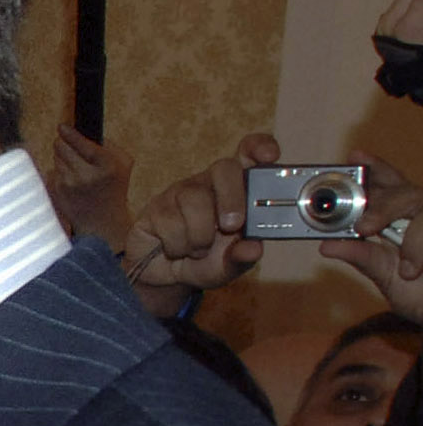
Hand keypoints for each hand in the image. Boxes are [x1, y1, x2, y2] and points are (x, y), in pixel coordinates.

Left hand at [48, 124, 135, 245]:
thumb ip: (109, 146)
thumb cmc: (114, 187)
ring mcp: (69, 185)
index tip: (61, 126)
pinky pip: (53, 171)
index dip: (70, 134)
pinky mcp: (57, 192)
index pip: (83, 145)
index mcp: (106, 166)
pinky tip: (72, 180)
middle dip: (63, 143)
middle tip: (67, 143)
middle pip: (63, 148)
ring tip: (77, 168)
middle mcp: (86, 176)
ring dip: (63, 158)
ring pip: (56, 158)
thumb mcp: (123, 164)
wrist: (102, 221)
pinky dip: (60, 171)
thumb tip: (83, 133)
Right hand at [119, 130, 273, 315]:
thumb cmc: (207, 262)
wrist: (167, 278)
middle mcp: (210, 184)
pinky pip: (168, 220)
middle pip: (224, 168)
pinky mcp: (155, 207)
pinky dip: (178, 244)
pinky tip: (178, 249)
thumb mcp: (230, 265)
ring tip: (199, 251)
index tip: (269, 156)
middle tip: (231, 226)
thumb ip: (243, 256)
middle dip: (231, 198)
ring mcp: (181, 192)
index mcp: (238, 190)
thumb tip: (254, 249)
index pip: (249, 154)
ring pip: (194, 199)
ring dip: (200, 235)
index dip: (260, 147)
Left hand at [317, 155, 422, 312]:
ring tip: (404, 265)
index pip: (389, 185)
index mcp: (403, 219)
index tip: (355, 156)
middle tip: (365, 227)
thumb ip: (362, 257)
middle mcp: (421, 215)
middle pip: (405, 192)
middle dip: (385, 206)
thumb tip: (326, 245)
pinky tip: (415, 269)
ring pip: (421, 204)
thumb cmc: (420, 295)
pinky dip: (420, 249)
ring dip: (412, 236)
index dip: (375, 167)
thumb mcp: (385, 275)